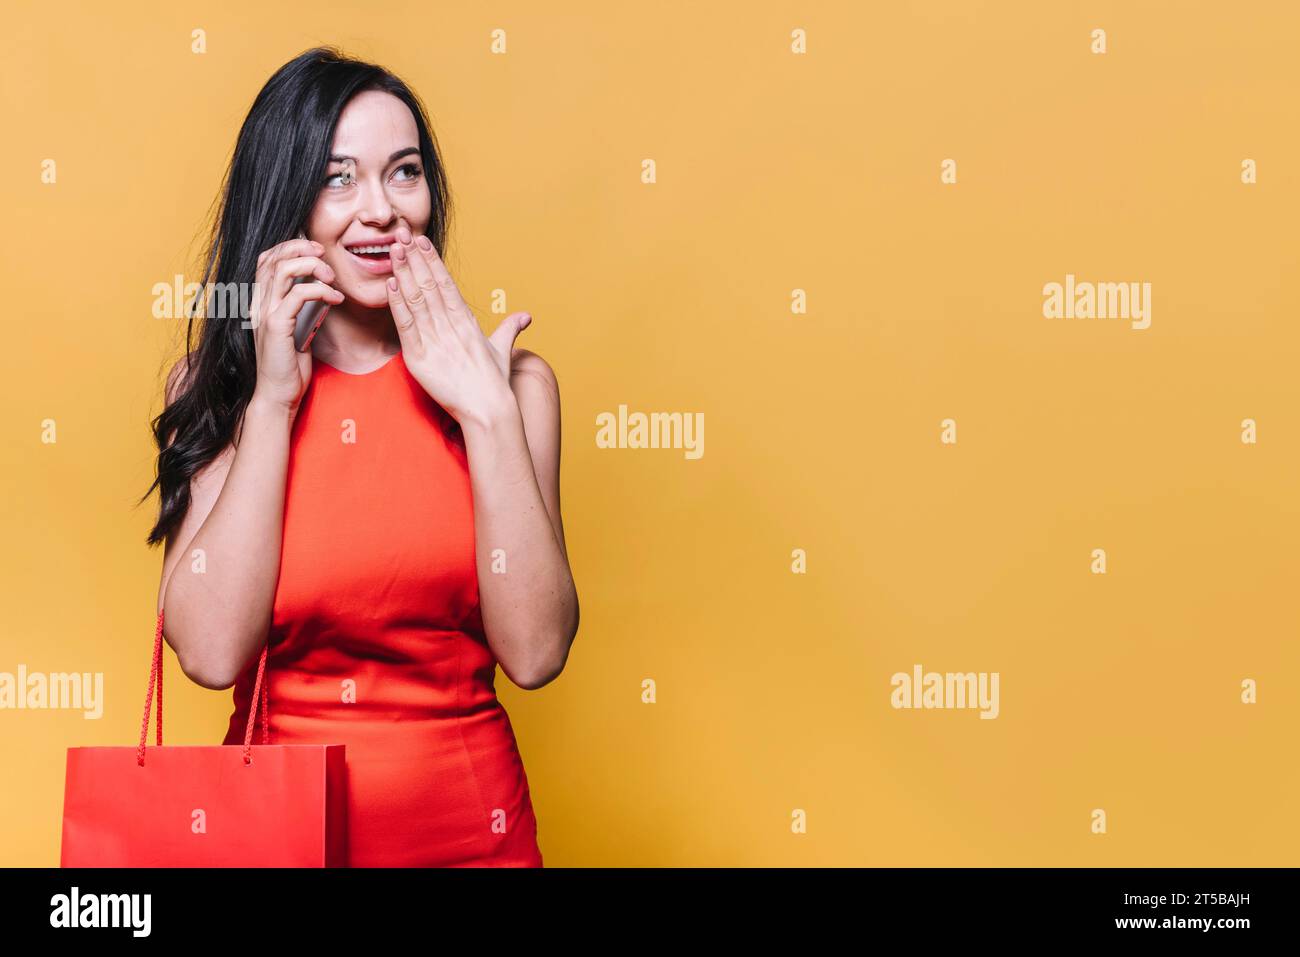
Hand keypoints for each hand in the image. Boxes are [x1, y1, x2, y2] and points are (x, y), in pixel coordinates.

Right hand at [248, 237, 342, 411]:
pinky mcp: (275, 326)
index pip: (268, 259)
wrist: (278, 394)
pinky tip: (335, 299)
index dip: (290, 246)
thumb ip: (304, 307)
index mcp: (261, 301)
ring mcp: (264, 313)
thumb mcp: (299, 328)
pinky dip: (320, 291)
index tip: (316, 250)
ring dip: (312, 265)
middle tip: (325, 254)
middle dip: (301, 247)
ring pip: (283, 270)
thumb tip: (322, 288)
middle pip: (273, 257)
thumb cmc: (290, 364)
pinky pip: (297, 295)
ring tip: (331, 277)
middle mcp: (258, 303)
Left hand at [385, 225, 531, 428]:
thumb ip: (509, 329)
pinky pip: (406, 326)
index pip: (447, 284)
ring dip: (403, 273)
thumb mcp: (503, 351)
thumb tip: (525, 316)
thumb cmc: (495, 384)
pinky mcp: (420, 359)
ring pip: (416, 300)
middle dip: (414, 259)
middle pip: (429, 285)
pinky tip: (390, 285)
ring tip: (394, 250)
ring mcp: (435, 341)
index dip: (433, 262)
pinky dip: (397, 305)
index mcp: (468, 322)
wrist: (488, 410)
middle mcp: (451, 327)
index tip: (422, 243)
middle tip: (401, 235)